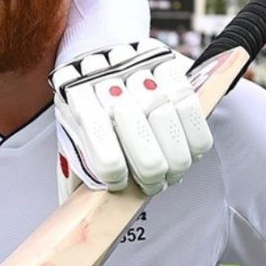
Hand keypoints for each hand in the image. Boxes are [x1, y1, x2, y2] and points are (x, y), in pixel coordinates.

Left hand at [50, 38, 212, 200]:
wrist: (96, 53)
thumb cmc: (86, 106)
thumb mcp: (71, 133)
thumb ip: (76, 167)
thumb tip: (76, 212)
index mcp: (76, 98)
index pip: (99, 139)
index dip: (114, 172)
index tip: (119, 183)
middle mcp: (106, 79)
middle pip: (137, 130)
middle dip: (151, 169)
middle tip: (153, 184)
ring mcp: (137, 67)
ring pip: (166, 118)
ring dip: (176, 157)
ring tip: (172, 173)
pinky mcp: (165, 62)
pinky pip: (190, 103)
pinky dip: (194, 136)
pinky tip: (189, 151)